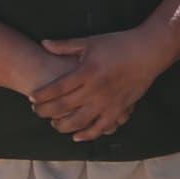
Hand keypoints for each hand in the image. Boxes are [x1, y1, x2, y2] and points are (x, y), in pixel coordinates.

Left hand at [30, 29, 171, 143]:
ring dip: (63, 126)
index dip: (42, 95)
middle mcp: (95, 90)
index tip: (31, 97)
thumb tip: (43, 44)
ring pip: (80, 121)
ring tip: (54, 124)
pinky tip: (77, 136)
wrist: (148, 51)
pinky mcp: (119, 109)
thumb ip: (66, 46)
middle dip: (46, 112)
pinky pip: (101, 127)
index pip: (57, 88)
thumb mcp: (90, 42)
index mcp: (86, 72)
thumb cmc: (117, 44)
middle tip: (37, 112)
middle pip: (64, 107)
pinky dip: (88, 134)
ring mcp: (107, 102)